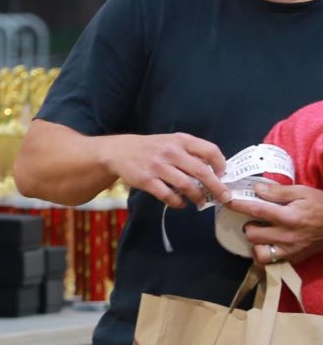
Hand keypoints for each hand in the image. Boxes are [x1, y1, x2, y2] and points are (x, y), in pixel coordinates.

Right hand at [101, 131, 226, 209]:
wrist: (119, 151)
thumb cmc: (152, 148)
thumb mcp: (172, 142)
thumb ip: (191, 152)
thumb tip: (215, 170)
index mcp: (181, 140)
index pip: (210, 150)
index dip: (220, 164)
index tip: (223, 174)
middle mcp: (171, 152)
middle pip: (202, 171)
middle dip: (217, 187)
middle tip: (224, 197)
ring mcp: (158, 166)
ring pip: (186, 186)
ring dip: (197, 197)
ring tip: (201, 202)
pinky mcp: (147, 180)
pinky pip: (168, 195)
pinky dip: (178, 203)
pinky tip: (181, 203)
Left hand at [233, 180, 322, 268]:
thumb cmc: (321, 205)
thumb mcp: (303, 192)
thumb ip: (278, 192)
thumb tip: (256, 189)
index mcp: (289, 217)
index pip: (256, 210)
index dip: (238, 205)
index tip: (226, 200)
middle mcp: (287, 236)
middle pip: (253, 234)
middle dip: (248, 226)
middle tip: (255, 220)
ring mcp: (290, 250)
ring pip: (259, 252)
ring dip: (256, 242)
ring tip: (262, 233)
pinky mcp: (294, 259)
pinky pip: (271, 262)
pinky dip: (265, 255)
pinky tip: (269, 244)